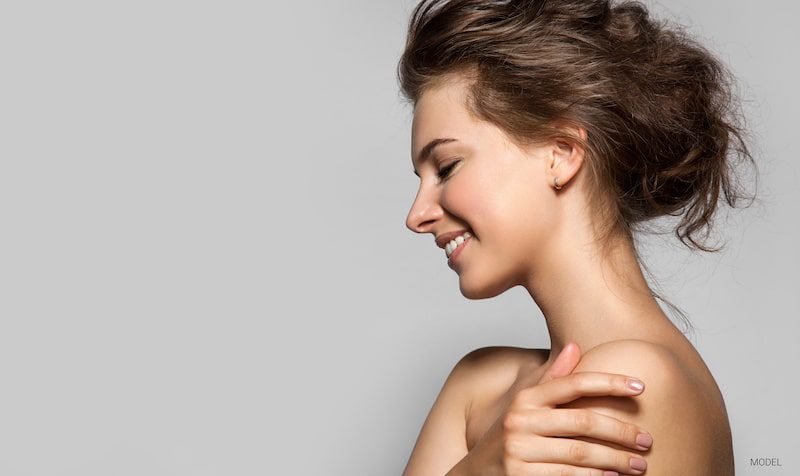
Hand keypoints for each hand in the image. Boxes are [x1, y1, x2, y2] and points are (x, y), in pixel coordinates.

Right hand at [454, 343, 651, 475]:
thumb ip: (551, 379)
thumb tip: (575, 346)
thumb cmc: (509, 438)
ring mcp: (519, 451)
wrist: (475, 475)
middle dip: (621, 431)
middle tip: (647, 440)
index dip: (609, 382)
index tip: (641, 387)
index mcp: (526, 399)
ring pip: (580, 454)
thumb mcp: (525, 406)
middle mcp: (519, 421)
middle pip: (583, 421)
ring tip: (638, 465)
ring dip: (615, 460)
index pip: (573, 383)